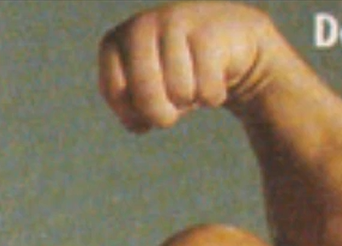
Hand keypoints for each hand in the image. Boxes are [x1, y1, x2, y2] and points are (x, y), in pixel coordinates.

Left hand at [98, 2, 281, 131]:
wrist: (227, 41)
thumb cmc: (178, 73)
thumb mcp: (146, 95)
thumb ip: (132, 113)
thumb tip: (140, 124)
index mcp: (114, 44)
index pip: (114, 93)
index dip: (133, 115)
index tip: (146, 112)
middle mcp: (139, 27)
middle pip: (145, 95)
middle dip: (162, 115)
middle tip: (174, 109)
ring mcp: (174, 24)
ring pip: (179, 93)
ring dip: (191, 99)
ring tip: (194, 81)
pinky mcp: (208, 32)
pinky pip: (207, 89)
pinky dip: (213, 95)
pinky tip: (215, 76)